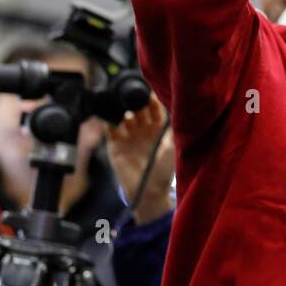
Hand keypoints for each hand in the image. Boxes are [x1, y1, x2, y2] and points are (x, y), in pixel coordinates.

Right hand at [106, 95, 174, 224]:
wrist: (149, 192)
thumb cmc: (164, 171)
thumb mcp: (173, 146)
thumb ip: (172, 127)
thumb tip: (177, 104)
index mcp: (158, 128)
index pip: (154, 107)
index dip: (153, 99)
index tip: (152, 93)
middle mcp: (143, 129)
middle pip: (138, 108)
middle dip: (137, 101)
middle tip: (137, 98)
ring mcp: (128, 136)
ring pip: (124, 116)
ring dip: (124, 110)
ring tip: (128, 112)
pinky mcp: (115, 145)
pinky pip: (110, 129)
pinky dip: (109, 121)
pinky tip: (111, 116)